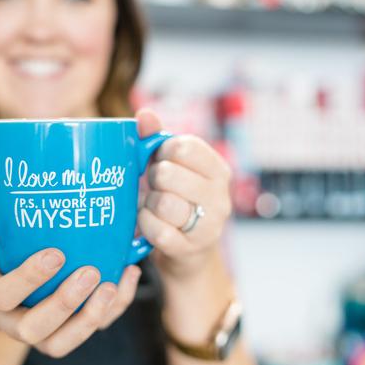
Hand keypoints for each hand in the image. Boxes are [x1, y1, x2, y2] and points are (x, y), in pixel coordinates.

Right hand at [0, 180, 142, 357]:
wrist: (11, 289)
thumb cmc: (0, 253)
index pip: (2, 296)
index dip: (29, 279)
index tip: (56, 254)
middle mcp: (11, 321)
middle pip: (32, 329)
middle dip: (64, 303)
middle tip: (90, 272)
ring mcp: (40, 333)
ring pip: (61, 344)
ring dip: (89, 318)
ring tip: (112, 285)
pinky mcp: (67, 333)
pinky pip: (91, 331)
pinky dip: (113, 309)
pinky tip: (128, 275)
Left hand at [136, 109, 232, 280]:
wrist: (189, 249)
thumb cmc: (177, 198)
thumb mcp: (173, 167)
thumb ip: (156, 138)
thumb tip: (144, 114)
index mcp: (217, 169)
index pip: (183, 147)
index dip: (161, 152)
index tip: (160, 160)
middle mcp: (220, 197)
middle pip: (168, 174)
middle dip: (152, 179)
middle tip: (155, 185)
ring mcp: (209, 225)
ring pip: (163, 203)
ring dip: (148, 203)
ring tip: (152, 205)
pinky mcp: (191, 248)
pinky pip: (158, 231)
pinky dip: (145, 225)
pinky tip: (148, 222)